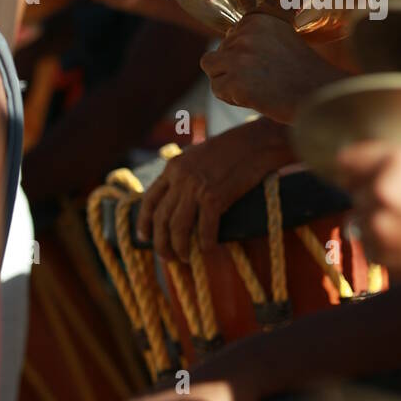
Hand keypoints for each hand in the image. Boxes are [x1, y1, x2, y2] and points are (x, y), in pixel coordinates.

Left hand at [138, 119, 290, 256]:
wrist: (257, 142)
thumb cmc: (233, 148)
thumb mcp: (198, 155)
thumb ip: (185, 173)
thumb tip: (179, 196)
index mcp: (173, 167)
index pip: (149, 200)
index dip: (144, 222)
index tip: (144, 237)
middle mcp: (180, 178)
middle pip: (161, 218)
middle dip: (160, 243)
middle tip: (166, 257)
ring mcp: (196, 188)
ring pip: (178, 228)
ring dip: (180, 248)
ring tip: (185, 258)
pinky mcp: (215, 197)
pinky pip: (205, 229)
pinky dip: (205, 244)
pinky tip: (208, 250)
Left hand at [200, 13, 340, 122]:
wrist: (319, 96)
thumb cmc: (305, 72)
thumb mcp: (284, 37)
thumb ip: (258, 33)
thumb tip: (229, 35)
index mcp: (257, 19)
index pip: (230, 35)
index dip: (243, 54)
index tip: (264, 64)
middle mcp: (245, 34)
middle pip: (219, 51)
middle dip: (234, 68)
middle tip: (262, 79)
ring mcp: (238, 57)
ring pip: (211, 67)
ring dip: (227, 80)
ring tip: (253, 88)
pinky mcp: (235, 81)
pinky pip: (217, 89)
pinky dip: (231, 97)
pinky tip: (254, 98)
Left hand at [334, 141, 400, 296]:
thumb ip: (400, 173)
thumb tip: (371, 175)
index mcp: (399, 162)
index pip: (348, 158)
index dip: (355, 168)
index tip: (358, 174)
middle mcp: (382, 188)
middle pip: (352, 188)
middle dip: (369, 196)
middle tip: (400, 208)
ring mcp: (377, 224)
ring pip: (357, 217)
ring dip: (373, 222)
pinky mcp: (378, 255)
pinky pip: (366, 245)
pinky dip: (380, 247)